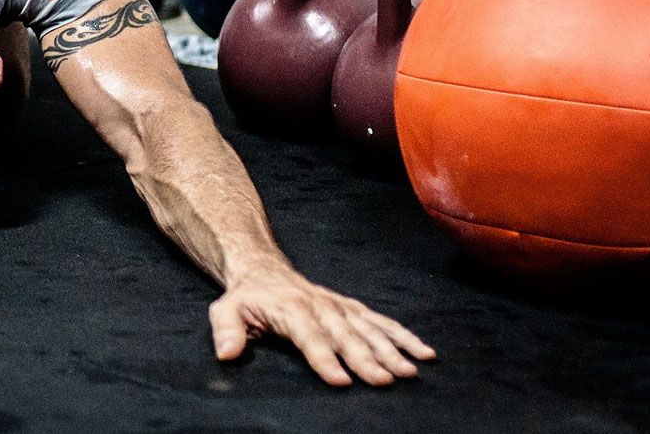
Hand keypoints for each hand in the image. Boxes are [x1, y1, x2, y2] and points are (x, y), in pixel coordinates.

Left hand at [208, 265, 435, 386]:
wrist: (262, 269)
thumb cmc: (245, 298)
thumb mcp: (225, 310)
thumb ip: (226, 331)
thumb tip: (226, 354)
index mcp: (291, 309)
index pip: (310, 337)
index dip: (324, 359)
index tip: (341, 380)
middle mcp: (321, 306)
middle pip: (346, 336)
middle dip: (367, 359)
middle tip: (386, 381)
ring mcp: (339, 306)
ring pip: (369, 329)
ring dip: (391, 350)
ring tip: (411, 371)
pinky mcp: (352, 308)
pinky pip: (381, 322)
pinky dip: (403, 336)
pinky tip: (424, 352)